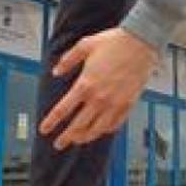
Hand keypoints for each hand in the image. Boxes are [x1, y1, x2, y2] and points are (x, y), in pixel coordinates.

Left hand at [39, 27, 157, 149]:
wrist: (141, 42)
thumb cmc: (113, 41)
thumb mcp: (84, 45)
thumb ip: (68, 60)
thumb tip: (56, 72)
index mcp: (85, 84)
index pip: (63, 110)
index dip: (51, 122)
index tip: (44, 130)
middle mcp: (98, 98)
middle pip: (78, 125)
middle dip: (65, 137)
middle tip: (58, 144)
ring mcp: (114, 103)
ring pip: (96, 129)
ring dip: (84, 137)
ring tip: (77, 141)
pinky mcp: (128, 104)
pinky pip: (114, 124)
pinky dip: (105, 130)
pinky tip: (100, 131)